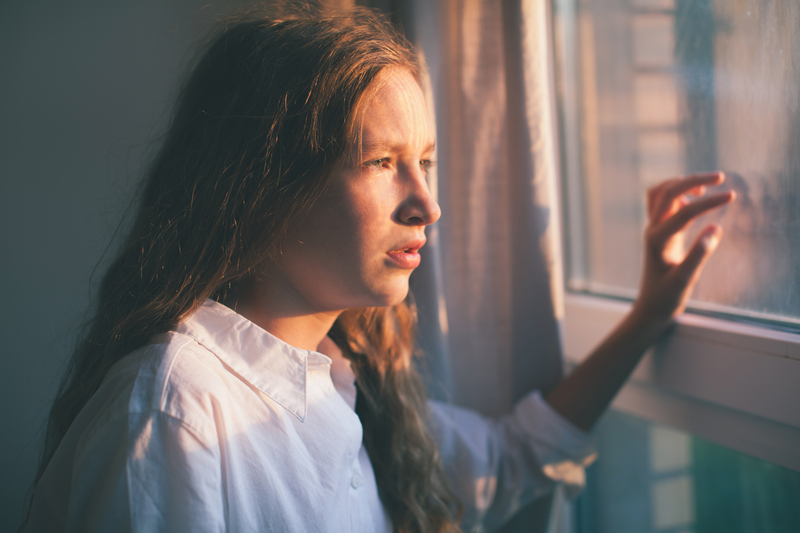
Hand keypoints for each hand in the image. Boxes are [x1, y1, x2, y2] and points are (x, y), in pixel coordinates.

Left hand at [632, 172, 735, 327]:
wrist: (651, 307)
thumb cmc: (667, 297)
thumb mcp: (685, 279)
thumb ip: (698, 254)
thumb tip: (716, 228)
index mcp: (657, 240)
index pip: (683, 211)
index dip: (708, 202)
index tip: (731, 196)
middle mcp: (652, 230)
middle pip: (666, 192)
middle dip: (692, 180)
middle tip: (721, 177)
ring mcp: (653, 229)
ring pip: (659, 193)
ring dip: (681, 183)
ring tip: (707, 185)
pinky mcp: (658, 231)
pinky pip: (661, 202)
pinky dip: (677, 193)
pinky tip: (694, 199)